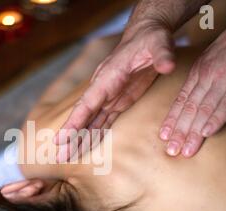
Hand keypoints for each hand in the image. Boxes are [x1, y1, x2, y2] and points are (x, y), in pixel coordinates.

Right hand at [54, 20, 173, 159]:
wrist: (148, 36)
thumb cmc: (151, 39)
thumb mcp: (159, 44)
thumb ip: (162, 56)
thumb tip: (167, 66)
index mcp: (107, 78)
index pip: (87, 104)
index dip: (73, 123)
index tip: (60, 139)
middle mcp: (103, 90)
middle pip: (83, 117)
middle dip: (70, 138)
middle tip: (58, 158)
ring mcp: (109, 97)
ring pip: (91, 122)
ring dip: (80, 140)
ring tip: (67, 158)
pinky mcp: (118, 102)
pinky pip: (103, 122)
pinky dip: (94, 135)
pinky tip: (86, 147)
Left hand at [160, 0, 225, 157]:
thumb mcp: (213, 58)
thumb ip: (203, 78)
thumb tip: (196, 98)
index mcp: (199, 72)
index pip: (181, 100)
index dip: (172, 119)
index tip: (163, 136)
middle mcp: (207, 77)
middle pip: (189, 108)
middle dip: (179, 131)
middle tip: (171, 150)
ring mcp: (225, 79)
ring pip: (204, 110)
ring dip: (193, 132)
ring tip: (185, 150)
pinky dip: (216, 119)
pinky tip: (207, 133)